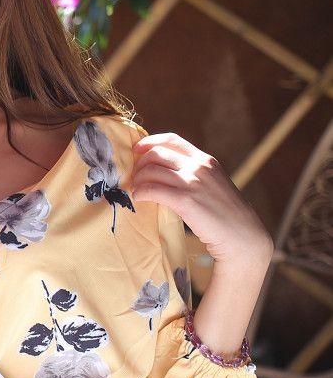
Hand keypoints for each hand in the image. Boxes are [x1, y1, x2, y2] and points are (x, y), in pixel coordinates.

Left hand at [129, 131, 273, 266]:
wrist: (243, 237)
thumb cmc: (225, 216)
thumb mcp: (213, 185)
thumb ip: (193, 175)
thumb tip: (164, 173)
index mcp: (206, 160)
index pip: (172, 140)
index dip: (150, 142)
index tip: (137, 150)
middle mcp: (199, 167)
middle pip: (157, 154)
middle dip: (140, 164)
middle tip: (135, 178)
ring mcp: (193, 182)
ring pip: (151, 170)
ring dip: (138, 180)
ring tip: (137, 191)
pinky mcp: (186, 201)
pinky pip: (153, 189)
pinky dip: (141, 192)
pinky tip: (139, 198)